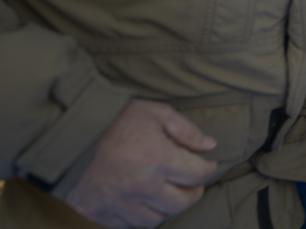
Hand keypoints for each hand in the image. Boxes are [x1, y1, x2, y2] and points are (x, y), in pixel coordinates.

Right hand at [64, 100, 217, 227]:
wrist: (71, 133)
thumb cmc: (117, 119)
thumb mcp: (157, 113)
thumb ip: (186, 130)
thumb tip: (210, 146)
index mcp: (158, 160)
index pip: (198, 174)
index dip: (208, 169)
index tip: (207, 164)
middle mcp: (142, 186)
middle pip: (181, 203)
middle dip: (192, 193)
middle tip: (192, 184)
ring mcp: (120, 203)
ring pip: (157, 218)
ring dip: (167, 207)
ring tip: (168, 192)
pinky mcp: (101, 213)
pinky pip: (130, 224)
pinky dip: (141, 216)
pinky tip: (144, 202)